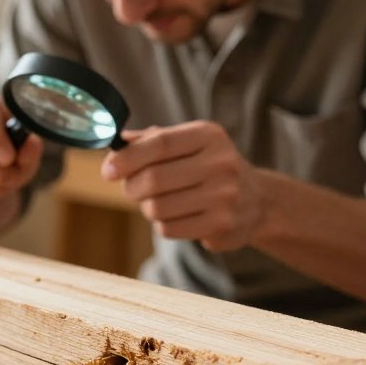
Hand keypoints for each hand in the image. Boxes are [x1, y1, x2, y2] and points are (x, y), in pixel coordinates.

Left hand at [101, 121, 267, 251]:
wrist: (258, 201)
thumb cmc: (210, 169)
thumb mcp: (190, 145)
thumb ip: (153, 141)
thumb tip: (118, 142)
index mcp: (209, 135)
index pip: (158, 144)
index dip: (126, 158)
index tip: (108, 170)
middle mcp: (220, 163)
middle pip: (152, 179)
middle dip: (132, 187)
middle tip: (132, 189)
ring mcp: (224, 195)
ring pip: (157, 208)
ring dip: (148, 208)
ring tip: (161, 203)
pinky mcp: (221, 225)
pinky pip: (168, 229)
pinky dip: (163, 225)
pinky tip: (178, 217)